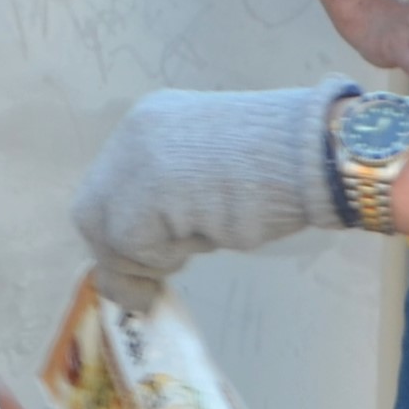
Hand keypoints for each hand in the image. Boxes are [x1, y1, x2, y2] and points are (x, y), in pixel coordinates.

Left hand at [69, 86, 351, 311]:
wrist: (314, 151)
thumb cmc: (281, 166)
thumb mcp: (210, 178)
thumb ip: (173, 203)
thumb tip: (145, 258)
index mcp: (151, 122)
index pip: (109, 188)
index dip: (122, 233)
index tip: (150, 262)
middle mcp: (134, 135)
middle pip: (93, 212)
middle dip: (119, 256)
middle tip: (150, 286)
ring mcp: (137, 161)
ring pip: (110, 234)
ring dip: (149, 261)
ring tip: (203, 242)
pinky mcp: (147, 192)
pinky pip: (134, 247)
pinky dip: (163, 262)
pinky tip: (208, 239)